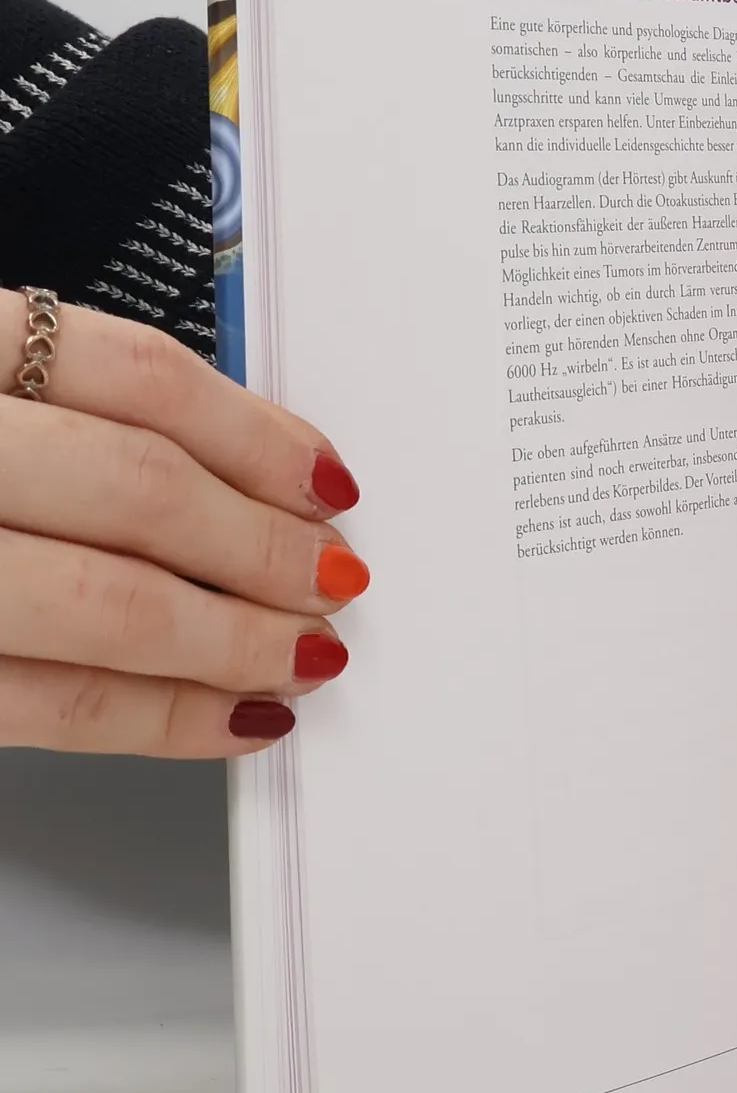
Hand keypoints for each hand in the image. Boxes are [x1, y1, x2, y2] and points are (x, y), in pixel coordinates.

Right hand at [0, 297, 365, 756]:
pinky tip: (231, 719)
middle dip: (262, 545)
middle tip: (336, 574)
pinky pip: (44, 703)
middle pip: (134, 488)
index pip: (130, 373)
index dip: (255, 432)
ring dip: (233, 640)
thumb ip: (54, 406)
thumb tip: (238, 462)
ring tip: (305, 653)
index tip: (324, 477)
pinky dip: (159, 719)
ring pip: (103, 604)